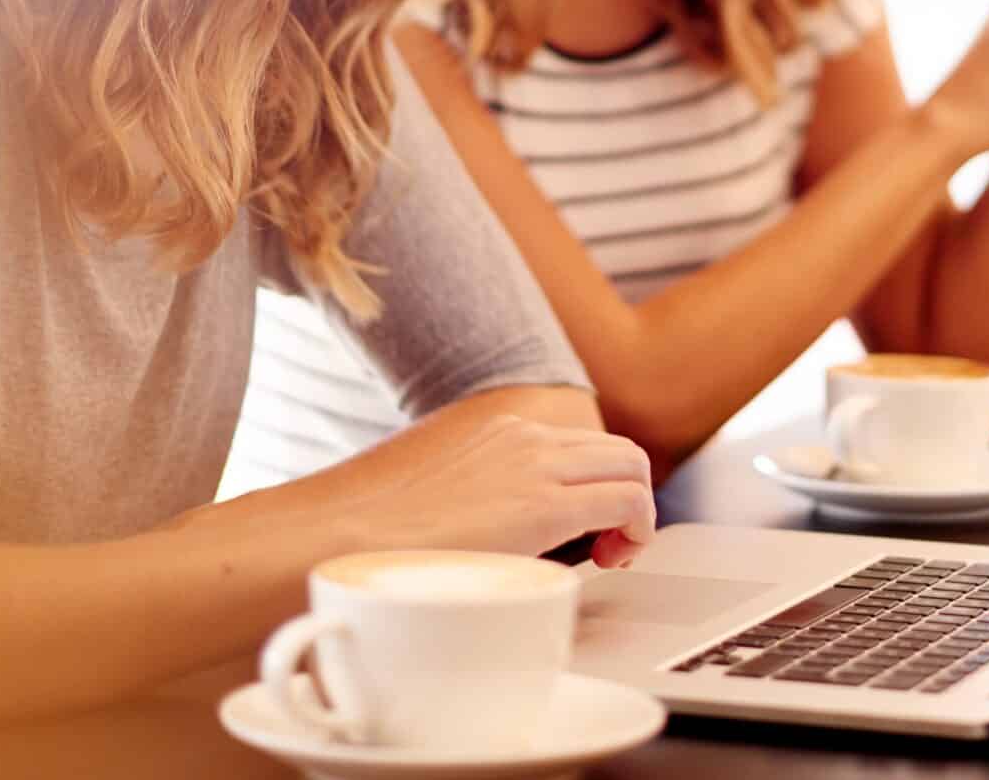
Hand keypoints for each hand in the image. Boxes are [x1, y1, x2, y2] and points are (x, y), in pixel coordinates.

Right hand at [329, 413, 655, 567]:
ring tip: (614, 553)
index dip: (601, 484)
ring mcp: (536, 466)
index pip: (582, 445)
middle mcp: (526, 437)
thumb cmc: (385, 528)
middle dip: (630, 495)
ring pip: (633, 467)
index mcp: (502, 431)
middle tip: (610, 543)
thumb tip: (492, 525)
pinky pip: (627, 500)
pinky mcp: (544, 505)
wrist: (350, 535)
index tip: (592, 524)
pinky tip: (615, 558)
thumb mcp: (446, 490)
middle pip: (619, 450)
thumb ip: (481, 494)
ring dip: (637, 512)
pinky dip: (638, 528)